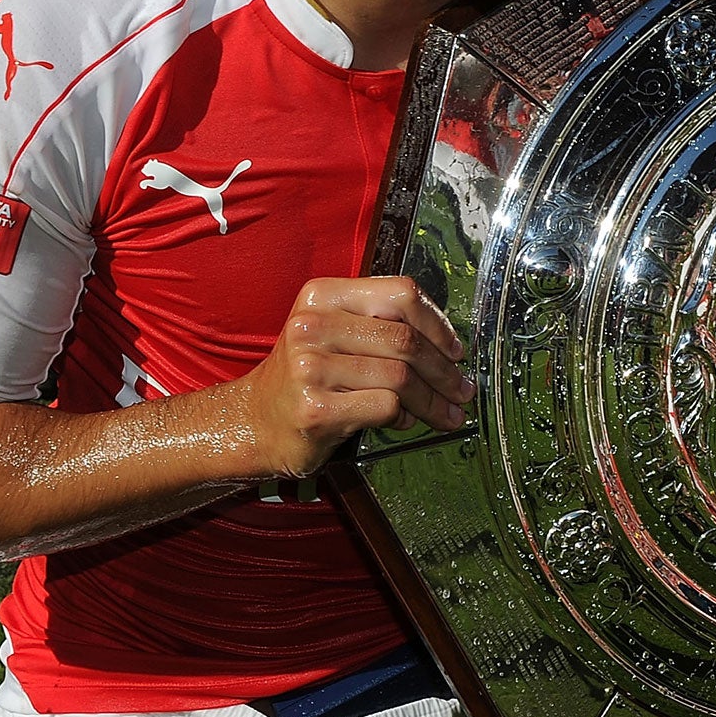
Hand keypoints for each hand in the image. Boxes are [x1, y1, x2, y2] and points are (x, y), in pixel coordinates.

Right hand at [239, 278, 472, 478]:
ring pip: (400, 377)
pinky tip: (405, 420)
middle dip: (444, 370)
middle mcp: (313, 325)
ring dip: (433, 400)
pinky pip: (384, 406)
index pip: (400, 294)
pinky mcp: (316, 408)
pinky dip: (405, 416)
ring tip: (446, 412)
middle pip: (405, 339)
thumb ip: (379, 325)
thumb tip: (448, 345)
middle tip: (461, 389)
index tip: (456, 350)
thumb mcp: (332, 332)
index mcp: (322, 295)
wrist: (254, 422)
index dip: (438, 324)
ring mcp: (310, 367)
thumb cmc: (305, 377)